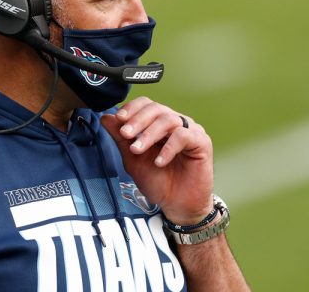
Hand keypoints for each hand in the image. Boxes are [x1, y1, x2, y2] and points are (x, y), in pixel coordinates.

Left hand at [100, 96, 213, 224]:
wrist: (176, 205)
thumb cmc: (158, 181)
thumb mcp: (133, 159)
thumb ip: (121, 138)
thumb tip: (106, 117)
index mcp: (160, 123)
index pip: (147, 104)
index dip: (132, 108)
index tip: (118, 119)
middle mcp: (176, 123)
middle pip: (157, 108)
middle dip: (138, 120)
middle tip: (125, 134)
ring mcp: (190, 131)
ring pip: (168, 120)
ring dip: (149, 134)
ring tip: (137, 150)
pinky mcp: (202, 143)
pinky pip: (184, 136)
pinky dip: (168, 148)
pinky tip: (159, 162)